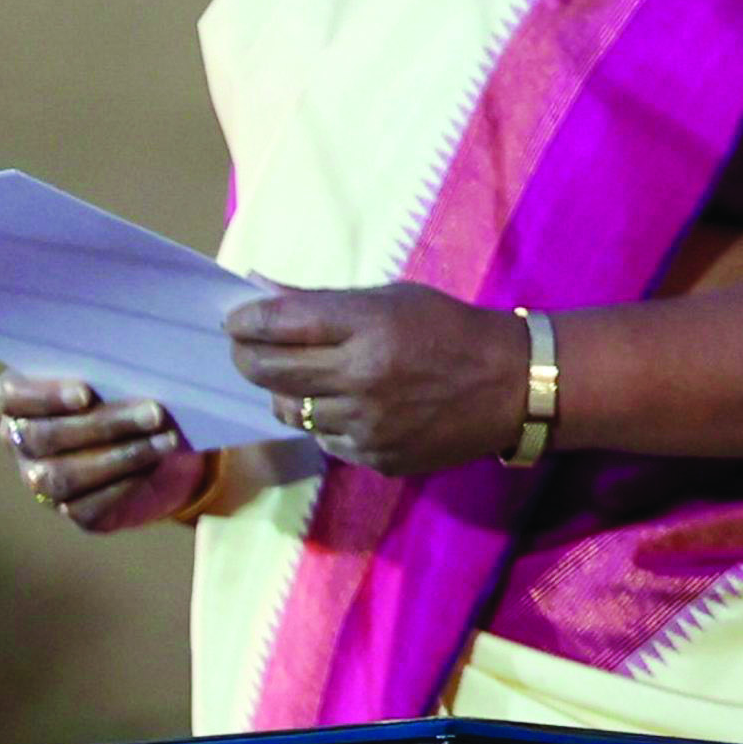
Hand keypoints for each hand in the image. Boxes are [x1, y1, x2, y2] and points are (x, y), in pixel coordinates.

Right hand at [0, 371, 208, 532]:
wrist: (167, 438)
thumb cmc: (139, 387)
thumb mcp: (131, 369)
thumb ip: (120, 362)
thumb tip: (150, 355)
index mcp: (25, 396)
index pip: (12, 396)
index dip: (44, 397)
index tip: (85, 393)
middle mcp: (24, 440)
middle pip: (43, 438)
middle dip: (103, 425)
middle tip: (155, 411)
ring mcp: (43, 480)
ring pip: (62, 476)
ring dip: (120, 457)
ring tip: (165, 440)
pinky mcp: (74, 510)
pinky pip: (85, 507)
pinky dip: (122, 485)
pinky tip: (154, 466)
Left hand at [223, 282, 530, 480]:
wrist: (509, 385)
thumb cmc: (447, 328)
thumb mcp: (391, 298)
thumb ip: (321, 300)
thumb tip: (258, 286)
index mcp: (369, 326)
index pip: (281, 324)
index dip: (245, 321)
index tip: (233, 318)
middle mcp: (361, 378)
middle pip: (270, 372)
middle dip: (245, 356)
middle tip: (242, 346)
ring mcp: (365, 424)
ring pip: (290, 411)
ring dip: (283, 392)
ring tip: (296, 375)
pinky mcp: (373, 457)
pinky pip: (323, 439)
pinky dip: (320, 419)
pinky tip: (338, 402)